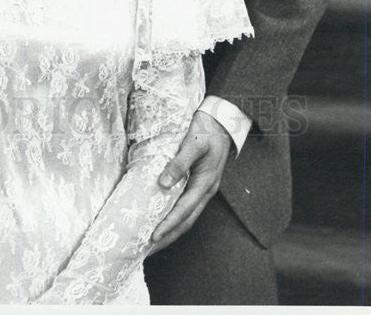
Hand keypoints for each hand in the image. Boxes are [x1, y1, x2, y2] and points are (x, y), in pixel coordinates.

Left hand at [149, 110, 231, 251]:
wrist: (222, 121)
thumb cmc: (207, 130)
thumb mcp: (194, 143)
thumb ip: (179, 162)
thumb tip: (162, 184)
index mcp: (205, 184)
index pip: (184, 211)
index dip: (168, 225)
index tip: (153, 237)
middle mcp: (205, 191)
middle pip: (186, 221)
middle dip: (168, 237)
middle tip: (148, 249)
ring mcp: (203, 189)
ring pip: (187, 217)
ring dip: (171, 230)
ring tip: (153, 241)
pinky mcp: (199, 184)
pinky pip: (186, 206)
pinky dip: (175, 217)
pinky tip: (163, 218)